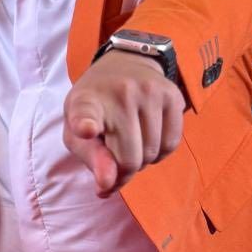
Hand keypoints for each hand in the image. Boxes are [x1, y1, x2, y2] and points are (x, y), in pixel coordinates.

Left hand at [63, 51, 183, 196]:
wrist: (124, 67)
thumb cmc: (96, 109)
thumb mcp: (78, 133)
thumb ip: (91, 159)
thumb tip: (107, 184)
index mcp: (86, 102)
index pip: (85, 114)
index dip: (85, 125)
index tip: (86, 129)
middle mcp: (120, 93)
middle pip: (129, 159)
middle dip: (123, 171)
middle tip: (115, 160)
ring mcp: (150, 92)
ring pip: (152, 154)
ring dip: (142, 161)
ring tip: (130, 144)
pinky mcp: (173, 96)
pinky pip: (171, 144)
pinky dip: (160, 152)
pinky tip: (148, 138)